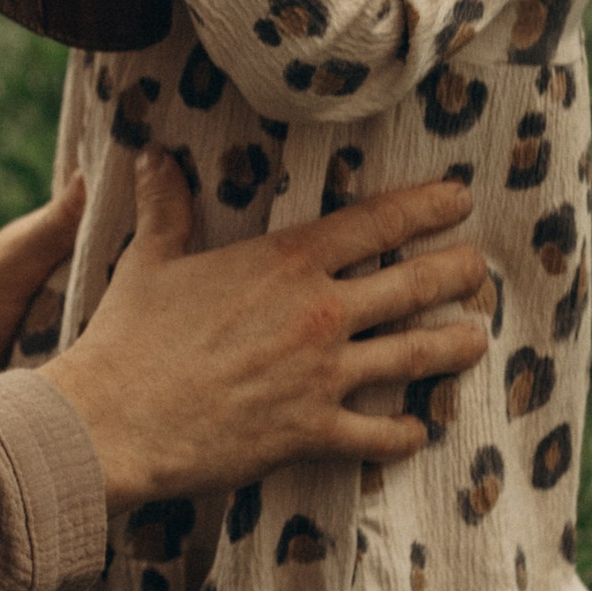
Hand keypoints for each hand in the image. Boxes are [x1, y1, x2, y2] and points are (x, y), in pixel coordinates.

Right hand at [46, 155, 488, 507]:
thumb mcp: (150, 261)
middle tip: (479, 268)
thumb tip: (151, 156)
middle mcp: (318, 313)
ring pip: (415, 355)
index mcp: (285, 263)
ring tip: (476, 338)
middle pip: (414, 283)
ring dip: (453, 345)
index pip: (375, 222)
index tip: (458, 199)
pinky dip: (404, 434)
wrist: (113, 422)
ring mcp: (322, 375)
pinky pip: (379, 434)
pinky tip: (417, 431)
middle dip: (458, 272)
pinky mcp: (313, 432)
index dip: (426, 207)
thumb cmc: (127, 338)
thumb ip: (166, 208)